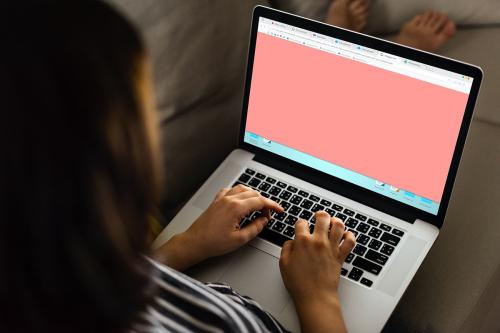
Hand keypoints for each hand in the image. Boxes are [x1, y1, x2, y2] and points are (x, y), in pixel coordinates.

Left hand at [153, 185, 282, 270]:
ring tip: (258, 207)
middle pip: (253, 194)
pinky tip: (241, 200)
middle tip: (268, 214)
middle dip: (264, 202)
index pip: (260, 201)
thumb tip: (264, 220)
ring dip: (253, 195)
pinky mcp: (216, 201)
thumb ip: (255, 228)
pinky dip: (240, 193)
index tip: (279, 210)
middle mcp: (229, 199)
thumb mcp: (240, 239)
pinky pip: (231, 190)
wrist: (195, 242)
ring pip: (243, 189)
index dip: (272, 205)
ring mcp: (222, 198)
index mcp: (236, 207)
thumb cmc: (213, 242)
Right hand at [279, 211, 355, 332]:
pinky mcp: (340, 256)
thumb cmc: (300, 284)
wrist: (315, 297)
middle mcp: (318, 241)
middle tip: (319, 216)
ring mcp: (331, 248)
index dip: (300, 223)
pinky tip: (345, 235)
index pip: (301, 222)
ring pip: (338, 225)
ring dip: (335, 221)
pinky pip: (350, 241)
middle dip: (320, 214)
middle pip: (322, 218)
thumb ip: (286, 248)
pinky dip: (349, 236)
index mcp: (302, 242)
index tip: (301, 226)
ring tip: (333, 222)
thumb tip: (291, 242)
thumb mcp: (283, 264)